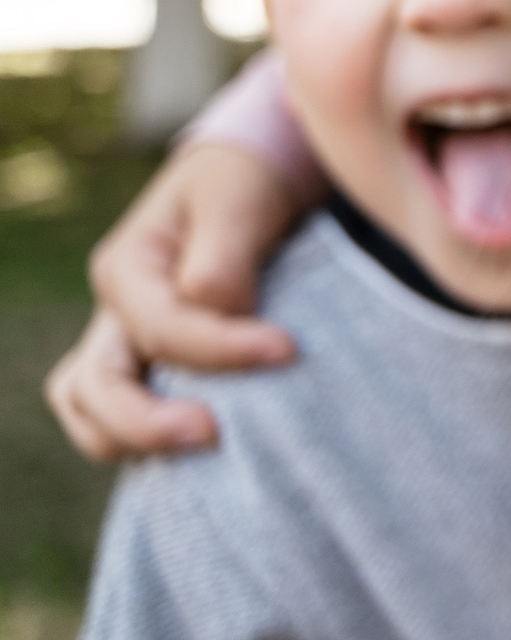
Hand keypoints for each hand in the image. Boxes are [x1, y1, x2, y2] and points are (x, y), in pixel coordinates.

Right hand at [44, 144, 302, 459]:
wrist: (253, 180)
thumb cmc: (245, 182)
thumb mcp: (238, 198)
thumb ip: (223, 257)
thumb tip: (215, 309)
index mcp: (128, 267)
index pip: (161, 327)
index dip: (220, 348)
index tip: (289, 351)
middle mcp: (116, 313)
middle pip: (96, 387)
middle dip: (146, 422)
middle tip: (215, 434)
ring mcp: (128, 345)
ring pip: (92, 411)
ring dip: (134, 441)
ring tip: (205, 453)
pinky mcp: (155, 368)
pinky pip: (123, 419)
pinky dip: (148, 445)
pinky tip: (207, 459)